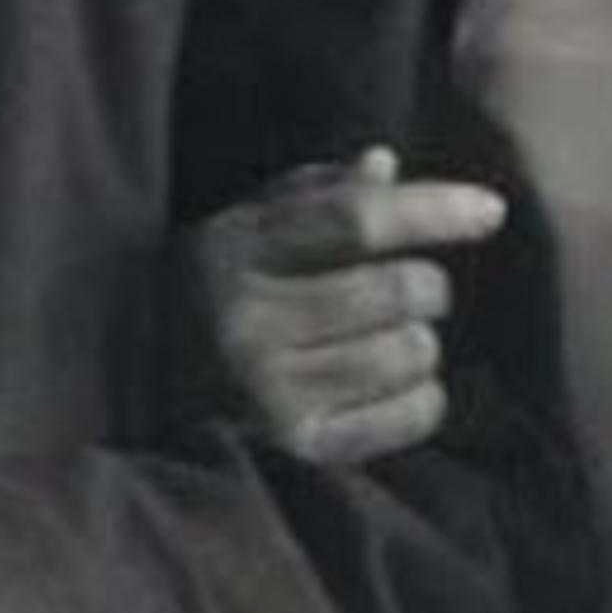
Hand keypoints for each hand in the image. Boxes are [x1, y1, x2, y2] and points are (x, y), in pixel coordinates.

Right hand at [178, 144, 510, 465]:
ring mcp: (269, 392)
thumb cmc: (201, 301)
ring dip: (422, 342)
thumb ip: (309, 196)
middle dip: (427, 285)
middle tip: (415, 291)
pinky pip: (404, 417)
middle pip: (394, 288)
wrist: (122, 396)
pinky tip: (401, 386)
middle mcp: (248, 322)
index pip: (357, 219)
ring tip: (396, 340)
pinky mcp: (294, 447)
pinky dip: (423, 397)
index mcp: (235, 251)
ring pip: (407, 352)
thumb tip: (385, 165)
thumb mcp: (237, 233)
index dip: (434, 210)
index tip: (490, 210)